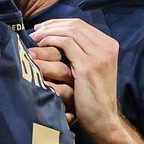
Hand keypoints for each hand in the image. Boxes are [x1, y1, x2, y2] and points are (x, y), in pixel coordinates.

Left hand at [28, 20, 124, 140]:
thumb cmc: (93, 98)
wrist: (103, 119)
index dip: (59, 23)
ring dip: (49, 31)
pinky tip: (41, 45)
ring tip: (34, 38)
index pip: (81, 25)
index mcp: (109, 45)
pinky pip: (66, 43)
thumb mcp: (92, 69)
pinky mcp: (88, 64)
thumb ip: (83, 53)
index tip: (43, 28)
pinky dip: (51, 40)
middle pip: (75, 24)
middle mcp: (107, 46)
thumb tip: (60, 38)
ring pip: (70, 31)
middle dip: (52, 25)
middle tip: (35, 31)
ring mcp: (100, 54)